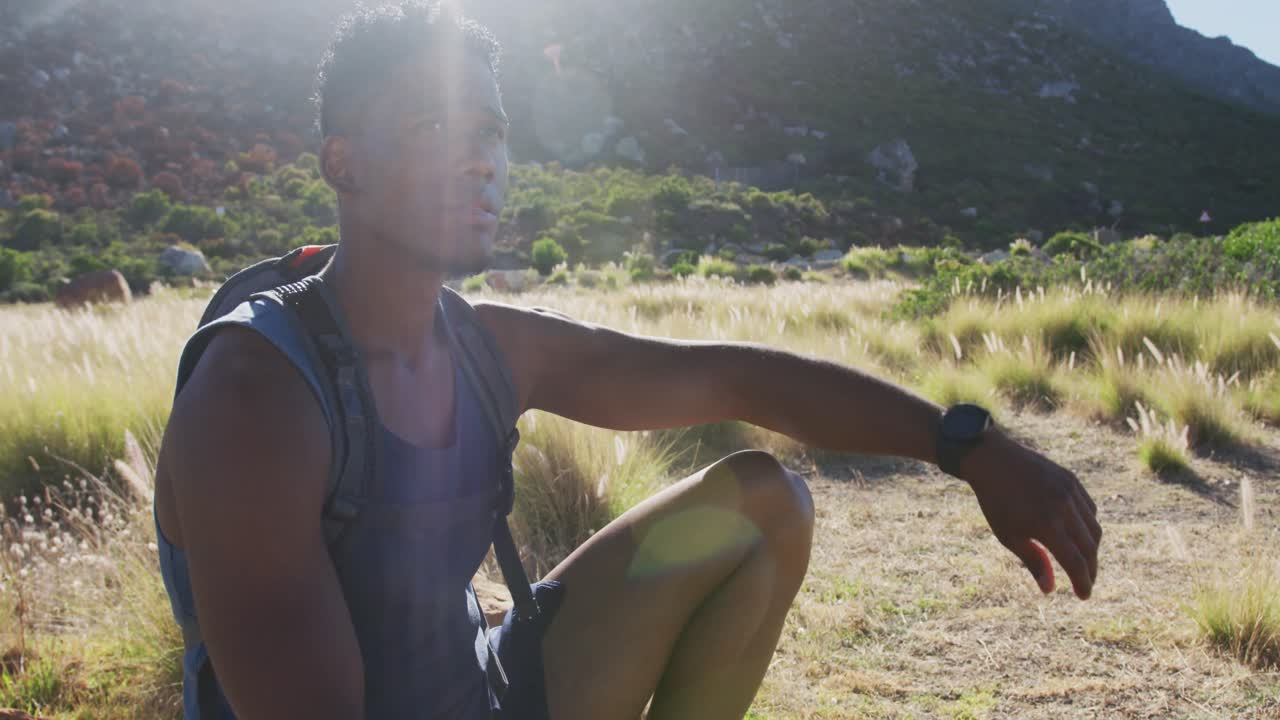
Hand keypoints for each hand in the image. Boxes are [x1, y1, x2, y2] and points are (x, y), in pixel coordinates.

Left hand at [959, 431, 1101, 598]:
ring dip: (1091, 549)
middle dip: (1090, 569)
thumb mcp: (1008, 535)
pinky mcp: (1072, 480)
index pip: (1075, 562)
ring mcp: (1070, 491)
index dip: (1083, 582)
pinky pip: (1090, 509)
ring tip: (1082, 561)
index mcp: (1046, 524)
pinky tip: (1079, 535)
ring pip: (1094, 528)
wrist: (992, 460)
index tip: (1083, 595)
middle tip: (1086, 582)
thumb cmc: (996, 502)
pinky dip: (1088, 526)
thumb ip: (1033, 561)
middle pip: (1089, 548)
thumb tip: (1050, 589)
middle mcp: (1064, 507)